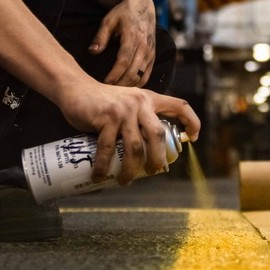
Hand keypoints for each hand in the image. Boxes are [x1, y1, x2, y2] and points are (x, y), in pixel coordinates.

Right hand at [56, 78, 200, 184]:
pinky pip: (108, 149)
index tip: (194, 138)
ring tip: (125, 181)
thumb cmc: (103, 102)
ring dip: (131, 170)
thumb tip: (149, 149)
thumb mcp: (128, 103)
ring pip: (135, 147)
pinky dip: (104, 166)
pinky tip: (100, 176)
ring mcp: (123, 110)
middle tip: (153, 172)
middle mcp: (140, 102)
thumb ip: (139, 117)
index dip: (192, 121)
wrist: (75, 88)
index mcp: (149, 99)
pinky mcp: (106, 118)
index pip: (179, 106)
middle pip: (158, 135)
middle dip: (157, 159)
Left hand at [87, 0, 155, 86]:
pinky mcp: (153, 56)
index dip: (114, 75)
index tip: (104, 84)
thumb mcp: (108, 21)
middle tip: (106, 93)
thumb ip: (100, 37)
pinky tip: (126, 88)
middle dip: (120, 84)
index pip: (124, 61)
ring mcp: (150, 52)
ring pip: (141, 76)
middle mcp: (144, 46)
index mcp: (133, 37)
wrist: (143, 7)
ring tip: (115, 92)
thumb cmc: (122, 14)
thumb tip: (92, 51)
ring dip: (128, 87)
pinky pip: (147, 75)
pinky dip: (137, 84)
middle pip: (133, 72)